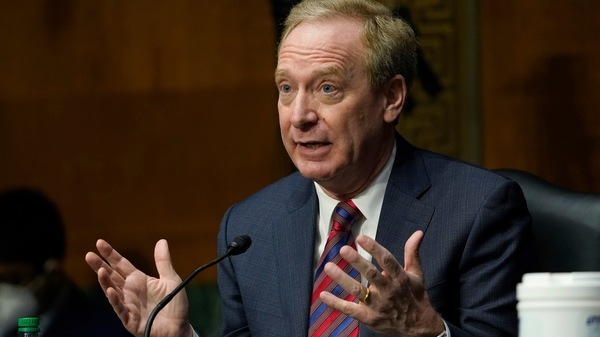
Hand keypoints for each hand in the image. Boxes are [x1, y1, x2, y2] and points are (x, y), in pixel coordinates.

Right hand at [85, 239, 193, 336]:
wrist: (179, 328)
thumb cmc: (174, 304)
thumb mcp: (171, 279)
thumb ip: (163, 261)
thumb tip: (161, 240)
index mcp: (138, 280)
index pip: (121, 264)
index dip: (111, 254)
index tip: (100, 243)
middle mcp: (130, 291)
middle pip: (112, 276)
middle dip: (100, 266)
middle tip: (89, 255)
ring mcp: (128, 305)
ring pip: (112, 291)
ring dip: (105, 282)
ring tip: (100, 270)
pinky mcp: (129, 319)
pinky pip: (120, 308)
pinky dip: (115, 300)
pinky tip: (110, 291)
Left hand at [319, 231, 444, 336]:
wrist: (419, 328)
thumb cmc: (415, 297)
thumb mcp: (416, 274)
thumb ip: (412, 252)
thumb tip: (418, 232)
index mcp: (400, 278)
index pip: (387, 260)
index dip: (374, 248)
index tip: (361, 238)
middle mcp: (388, 291)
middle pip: (371, 274)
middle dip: (357, 262)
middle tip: (343, 250)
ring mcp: (377, 305)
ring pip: (358, 291)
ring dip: (342, 279)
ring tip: (328, 267)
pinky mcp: (369, 317)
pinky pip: (350, 310)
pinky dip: (335, 303)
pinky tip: (323, 294)